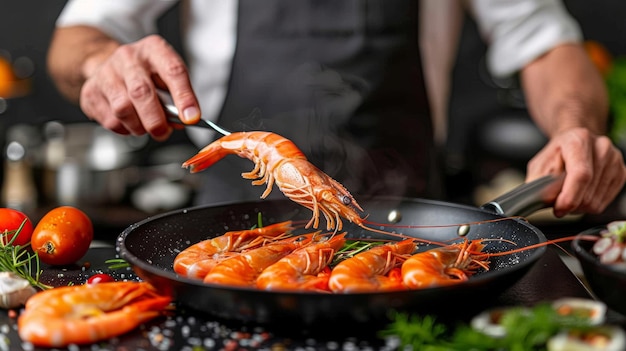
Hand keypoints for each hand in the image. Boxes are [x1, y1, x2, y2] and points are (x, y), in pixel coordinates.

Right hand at [78, 35, 200, 140]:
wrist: (111, 64)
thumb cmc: (147, 73)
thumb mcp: (168, 77)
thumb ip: (179, 98)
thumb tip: (183, 121)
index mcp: (154, 49)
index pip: (173, 71)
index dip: (184, 97)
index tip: (191, 119)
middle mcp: (128, 57)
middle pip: (142, 92)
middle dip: (156, 120)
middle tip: (163, 132)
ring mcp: (106, 72)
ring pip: (122, 109)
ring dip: (139, 127)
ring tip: (146, 126)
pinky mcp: (90, 90)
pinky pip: (110, 120)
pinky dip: (124, 129)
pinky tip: (129, 122)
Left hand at [526, 127, 625, 216]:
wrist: (575, 143)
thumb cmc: (557, 153)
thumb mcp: (540, 164)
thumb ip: (540, 182)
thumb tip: (544, 201)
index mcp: (578, 140)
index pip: (580, 175)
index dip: (569, 197)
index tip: (558, 209)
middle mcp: (601, 147)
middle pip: (588, 191)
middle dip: (569, 204)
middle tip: (557, 202)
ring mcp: (615, 160)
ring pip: (596, 201)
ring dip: (578, 207)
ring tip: (568, 196)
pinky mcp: (622, 173)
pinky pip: (604, 203)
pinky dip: (588, 205)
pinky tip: (580, 195)